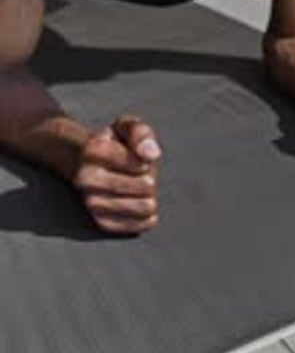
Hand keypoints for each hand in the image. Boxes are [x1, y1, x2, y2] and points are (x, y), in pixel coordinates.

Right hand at [73, 115, 161, 233]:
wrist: (85, 161)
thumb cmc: (114, 143)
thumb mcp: (127, 127)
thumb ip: (140, 134)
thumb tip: (151, 155)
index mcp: (95, 150)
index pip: (139, 163)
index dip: (147, 162)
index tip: (140, 161)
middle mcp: (87, 177)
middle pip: (144, 187)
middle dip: (152, 180)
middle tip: (144, 175)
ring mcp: (91, 200)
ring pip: (141, 207)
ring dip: (150, 198)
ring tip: (142, 190)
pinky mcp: (98, 219)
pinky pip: (131, 226)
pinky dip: (145, 219)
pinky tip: (147, 210)